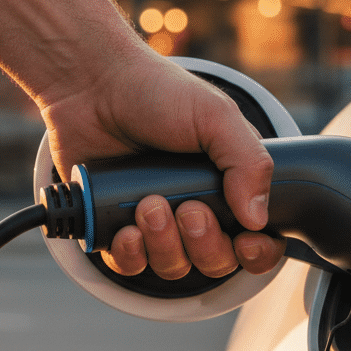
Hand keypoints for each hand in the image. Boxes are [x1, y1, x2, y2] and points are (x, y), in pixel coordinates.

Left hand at [39, 50, 286, 279]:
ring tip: (148, 205)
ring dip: (164, 244)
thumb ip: (248, 163)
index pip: (256, 240)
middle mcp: (193, 208)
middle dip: (204, 243)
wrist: (92, 84)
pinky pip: (129, 264)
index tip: (244, 241)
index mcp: (227, 185)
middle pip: (215, 261)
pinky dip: (130, 254)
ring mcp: (154, 220)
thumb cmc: (156, 92)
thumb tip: (258, 220)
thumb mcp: (216, 116)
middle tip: (187, 208)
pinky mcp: (114, 225)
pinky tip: (126, 230)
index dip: (256, 252)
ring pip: (173, 266)